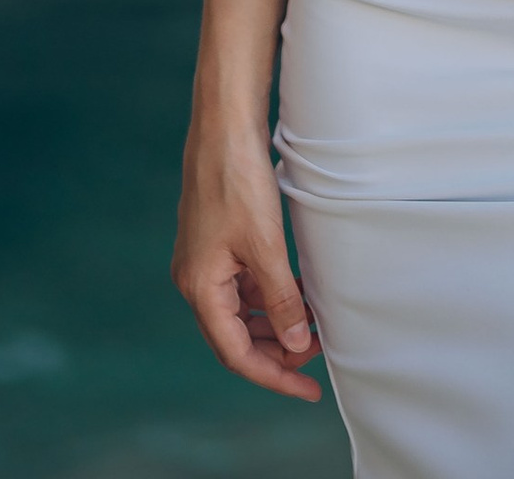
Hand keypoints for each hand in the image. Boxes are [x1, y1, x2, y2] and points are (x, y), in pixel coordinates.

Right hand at [172, 130, 322, 402]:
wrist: (223, 124)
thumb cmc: (238, 181)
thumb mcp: (265, 246)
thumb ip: (281, 300)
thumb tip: (297, 345)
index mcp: (200, 288)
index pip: (237, 354)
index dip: (275, 376)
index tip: (309, 389)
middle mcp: (195, 280)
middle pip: (236, 338)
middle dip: (277, 351)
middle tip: (318, 354)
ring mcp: (203, 261)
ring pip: (240, 312)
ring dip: (273, 324)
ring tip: (312, 326)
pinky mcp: (215, 242)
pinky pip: (241, 286)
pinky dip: (267, 297)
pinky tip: (295, 294)